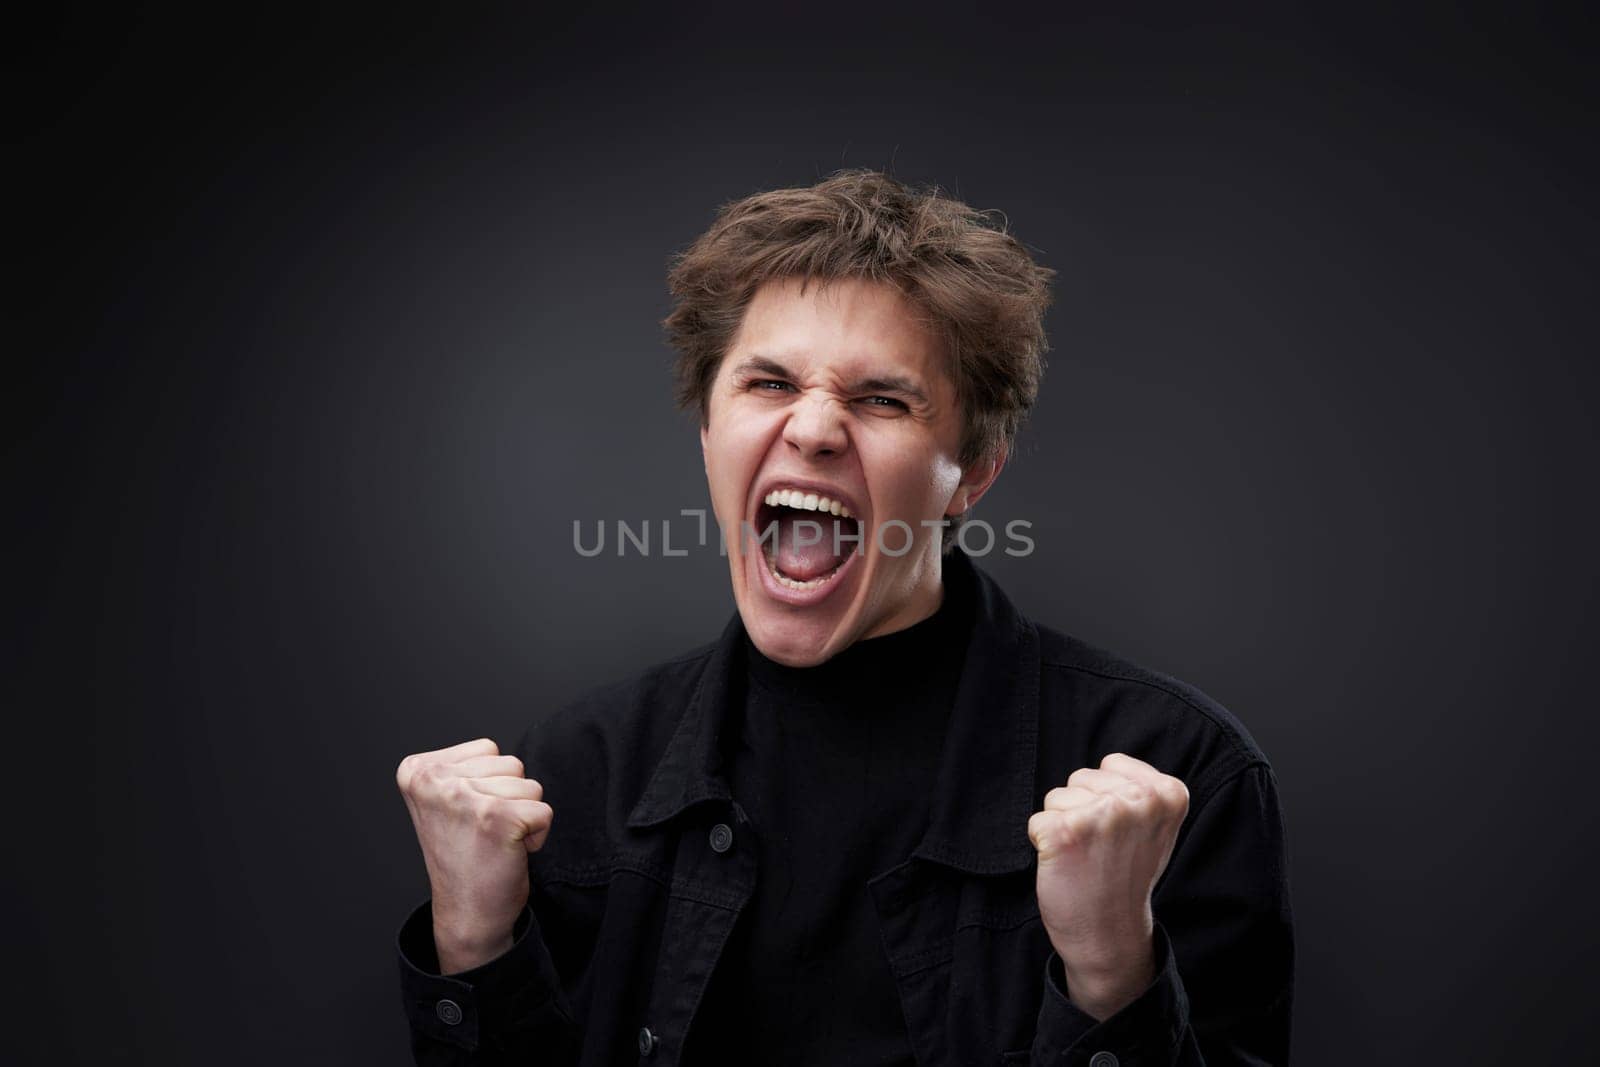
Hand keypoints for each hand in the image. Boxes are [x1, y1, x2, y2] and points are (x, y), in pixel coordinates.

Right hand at [396, 737, 552, 972]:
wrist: (466, 915)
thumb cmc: (463, 859)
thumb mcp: (444, 802)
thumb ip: (463, 770)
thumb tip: (497, 754)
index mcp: (417, 770)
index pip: (487, 749)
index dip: (490, 783)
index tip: (467, 817)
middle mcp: (434, 780)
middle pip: (511, 763)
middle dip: (510, 799)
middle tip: (483, 834)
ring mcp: (464, 798)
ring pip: (530, 785)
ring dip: (524, 816)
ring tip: (495, 842)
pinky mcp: (496, 819)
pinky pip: (544, 811)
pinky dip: (538, 835)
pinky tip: (509, 853)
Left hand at [1027, 752, 1188, 1018]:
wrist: (1110, 934)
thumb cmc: (1126, 877)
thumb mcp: (1154, 827)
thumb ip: (1139, 790)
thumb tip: (1107, 764)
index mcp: (1167, 794)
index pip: (1111, 764)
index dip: (1107, 797)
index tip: (1122, 834)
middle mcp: (1138, 800)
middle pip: (1081, 778)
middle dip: (1082, 808)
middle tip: (1102, 850)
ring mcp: (1102, 816)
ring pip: (1057, 797)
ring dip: (1062, 825)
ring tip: (1086, 858)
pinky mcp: (1065, 832)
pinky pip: (1037, 821)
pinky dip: (1042, 843)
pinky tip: (1066, 866)